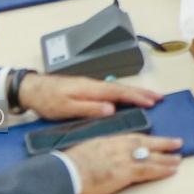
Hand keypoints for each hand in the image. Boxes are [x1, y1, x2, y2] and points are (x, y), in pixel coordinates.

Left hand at [18, 74, 160, 120]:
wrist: (33, 89)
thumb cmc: (47, 100)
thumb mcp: (66, 108)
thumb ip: (89, 108)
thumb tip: (112, 109)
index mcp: (91, 88)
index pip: (119, 92)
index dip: (137, 97)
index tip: (152, 102)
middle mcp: (94, 84)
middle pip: (122, 87)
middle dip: (142, 92)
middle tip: (160, 97)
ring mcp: (91, 85)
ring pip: (118, 88)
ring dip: (135, 92)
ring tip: (149, 96)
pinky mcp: (87, 89)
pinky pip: (112, 90)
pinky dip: (124, 93)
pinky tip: (126, 97)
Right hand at [63, 133, 181, 193]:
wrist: (65, 173)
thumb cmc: (69, 166)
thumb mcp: (86, 151)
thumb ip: (99, 151)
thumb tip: (103, 156)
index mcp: (108, 141)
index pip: (132, 137)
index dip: (146, 138)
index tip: (155, 139)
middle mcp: (119, 146)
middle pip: (146, 142)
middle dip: (163, 143)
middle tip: (177, 142)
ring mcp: (123, 158)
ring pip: (151, 156)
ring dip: (167, 157)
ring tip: (178, 159)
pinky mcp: (125, 172)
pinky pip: (149, 170)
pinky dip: (162, 169)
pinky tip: (172, 170)